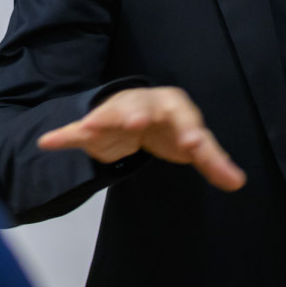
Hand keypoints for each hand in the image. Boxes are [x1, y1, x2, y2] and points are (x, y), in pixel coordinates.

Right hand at [37, 86, 245, 191]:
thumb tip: (237, 182)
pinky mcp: (93, 128)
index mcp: (173, 106)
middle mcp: (143, 104)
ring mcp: (115, 113)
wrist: (135, 115)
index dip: (188, 129)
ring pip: (108, 114)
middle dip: (138, 113)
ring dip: (100, 119)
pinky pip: (76, 132)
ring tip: (89, 126)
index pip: (185, 116)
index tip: (193, 145)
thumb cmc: (168, 128)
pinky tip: (48, 141)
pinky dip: (63, 136)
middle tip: (136, 121)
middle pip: (143, 106)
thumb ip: (212, 161)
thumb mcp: (190, 142)